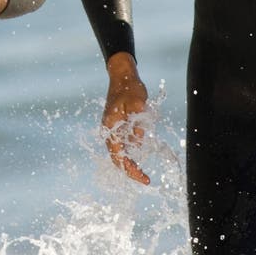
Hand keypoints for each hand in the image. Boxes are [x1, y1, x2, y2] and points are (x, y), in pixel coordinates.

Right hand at [102, 52, 150, 184]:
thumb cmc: (129, 87)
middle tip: (146, 179)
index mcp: (110, 127)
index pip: (118, 156)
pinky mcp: (119, 126)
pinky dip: (134, 152)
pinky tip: (143, 154)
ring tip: (145, 173)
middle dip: (131, 170)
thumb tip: (139, 140)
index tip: (143, 177)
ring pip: (121, 152)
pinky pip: (125, 144)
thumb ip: (138, 122)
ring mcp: (113, 129)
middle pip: (118, 158)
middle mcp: (109, 131)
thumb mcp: (137, 102)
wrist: (122, 75)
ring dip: (133, 162)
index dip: (129, 169)